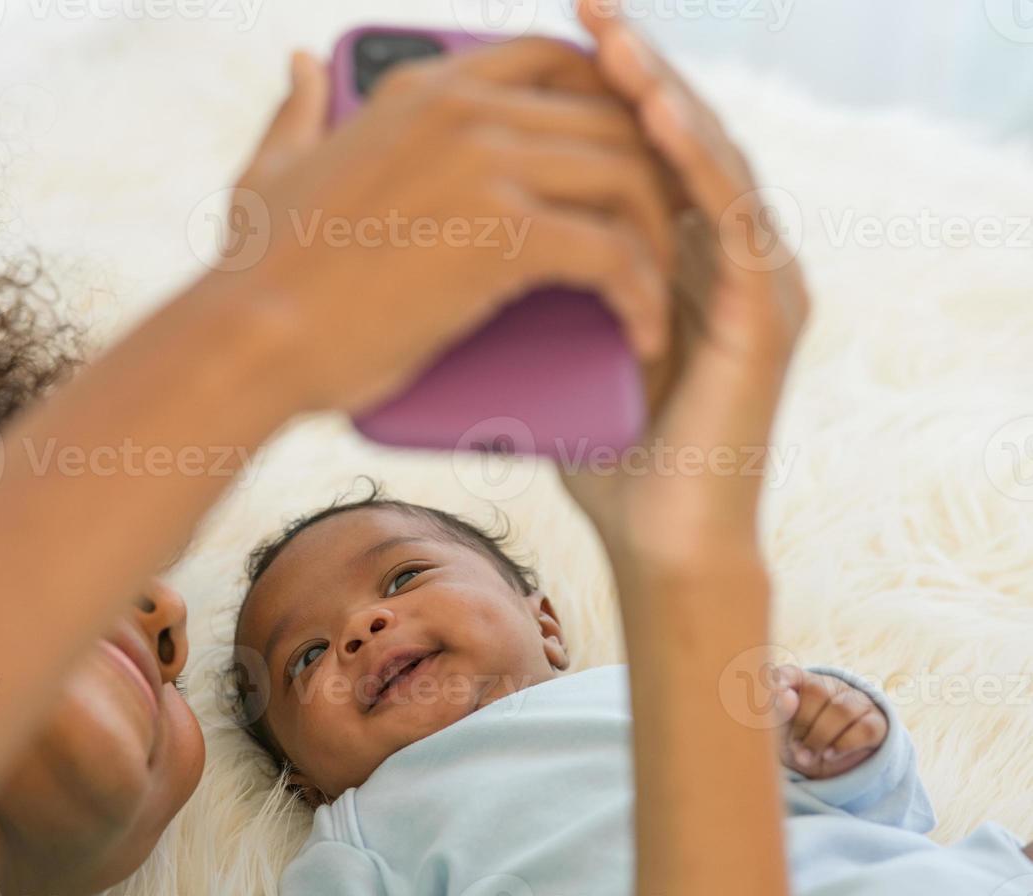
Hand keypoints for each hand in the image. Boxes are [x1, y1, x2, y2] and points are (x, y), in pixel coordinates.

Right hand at [218, 40, 677, 413]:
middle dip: (657, 175)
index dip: (611, 105)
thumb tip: (303, 61)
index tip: (633, 162)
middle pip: (611, 116)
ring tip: (661, 295)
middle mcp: (462, 107)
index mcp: (422, 92)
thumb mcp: (269, 169)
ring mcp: (488, 162)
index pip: (552, 61)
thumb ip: (297, 109)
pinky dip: (642, 293)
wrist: (252, 337)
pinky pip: (614, 250)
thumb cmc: (257, 272)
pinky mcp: (505, 232)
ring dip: (660, 237)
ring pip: (628, 174)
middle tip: (667, 240)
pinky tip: (644, 333)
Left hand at [560, 3, 810, 565]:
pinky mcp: (766, 312)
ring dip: (663, 95)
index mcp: (672, 250)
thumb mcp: (543, 344)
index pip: (639, 144)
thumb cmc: (595, 448)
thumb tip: (432, 235)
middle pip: (679, 133)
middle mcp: (720, 249)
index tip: (539, 32)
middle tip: (585, 4)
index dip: (599, 83)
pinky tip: (656, 120)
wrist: (652, 538)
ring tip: (613, 40)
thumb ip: (513, 283)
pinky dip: (697, 165)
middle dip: (632, 65)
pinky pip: (734, 220)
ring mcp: (752, 275)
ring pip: (712, 159)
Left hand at [773, 666, 887, 778]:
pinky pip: (865, 729)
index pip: (789, 673)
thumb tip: (784, 694)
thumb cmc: (793, 742)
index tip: (775, 689)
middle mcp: (830, 685)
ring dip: (821, 737)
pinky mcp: (877, 723)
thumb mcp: (778, 731)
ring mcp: (857, 702)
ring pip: (843, 710)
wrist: (824, 771)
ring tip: (806, 757)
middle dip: (803, 723)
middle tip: (794, 746)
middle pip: (817, 691)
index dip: (781, 680)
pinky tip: (828, 755)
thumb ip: (776, 712)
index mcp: (799, 681)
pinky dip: (844, 745)